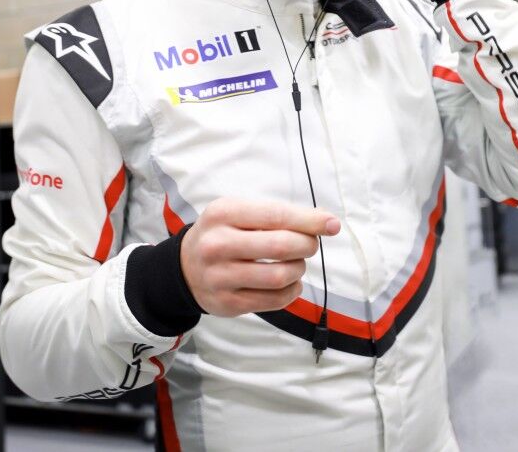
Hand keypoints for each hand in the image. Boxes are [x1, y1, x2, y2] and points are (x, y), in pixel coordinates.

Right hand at [179, 198, 339, 316]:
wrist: (184, 268)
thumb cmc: (223, 234)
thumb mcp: (239, 213)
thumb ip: (279, 215)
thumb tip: (326, 222)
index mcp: (223, 213)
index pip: (276, 216)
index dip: (309, 221)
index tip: (332, 225)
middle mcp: (217, 244)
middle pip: (281, 246)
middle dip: (307, 245)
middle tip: (309, 245)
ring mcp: (220, 277)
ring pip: (280, 275)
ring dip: (299, 269)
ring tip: (296, 264)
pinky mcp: (227, 303)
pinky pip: (274, 300)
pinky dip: (292, 290)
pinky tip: (289, 283)